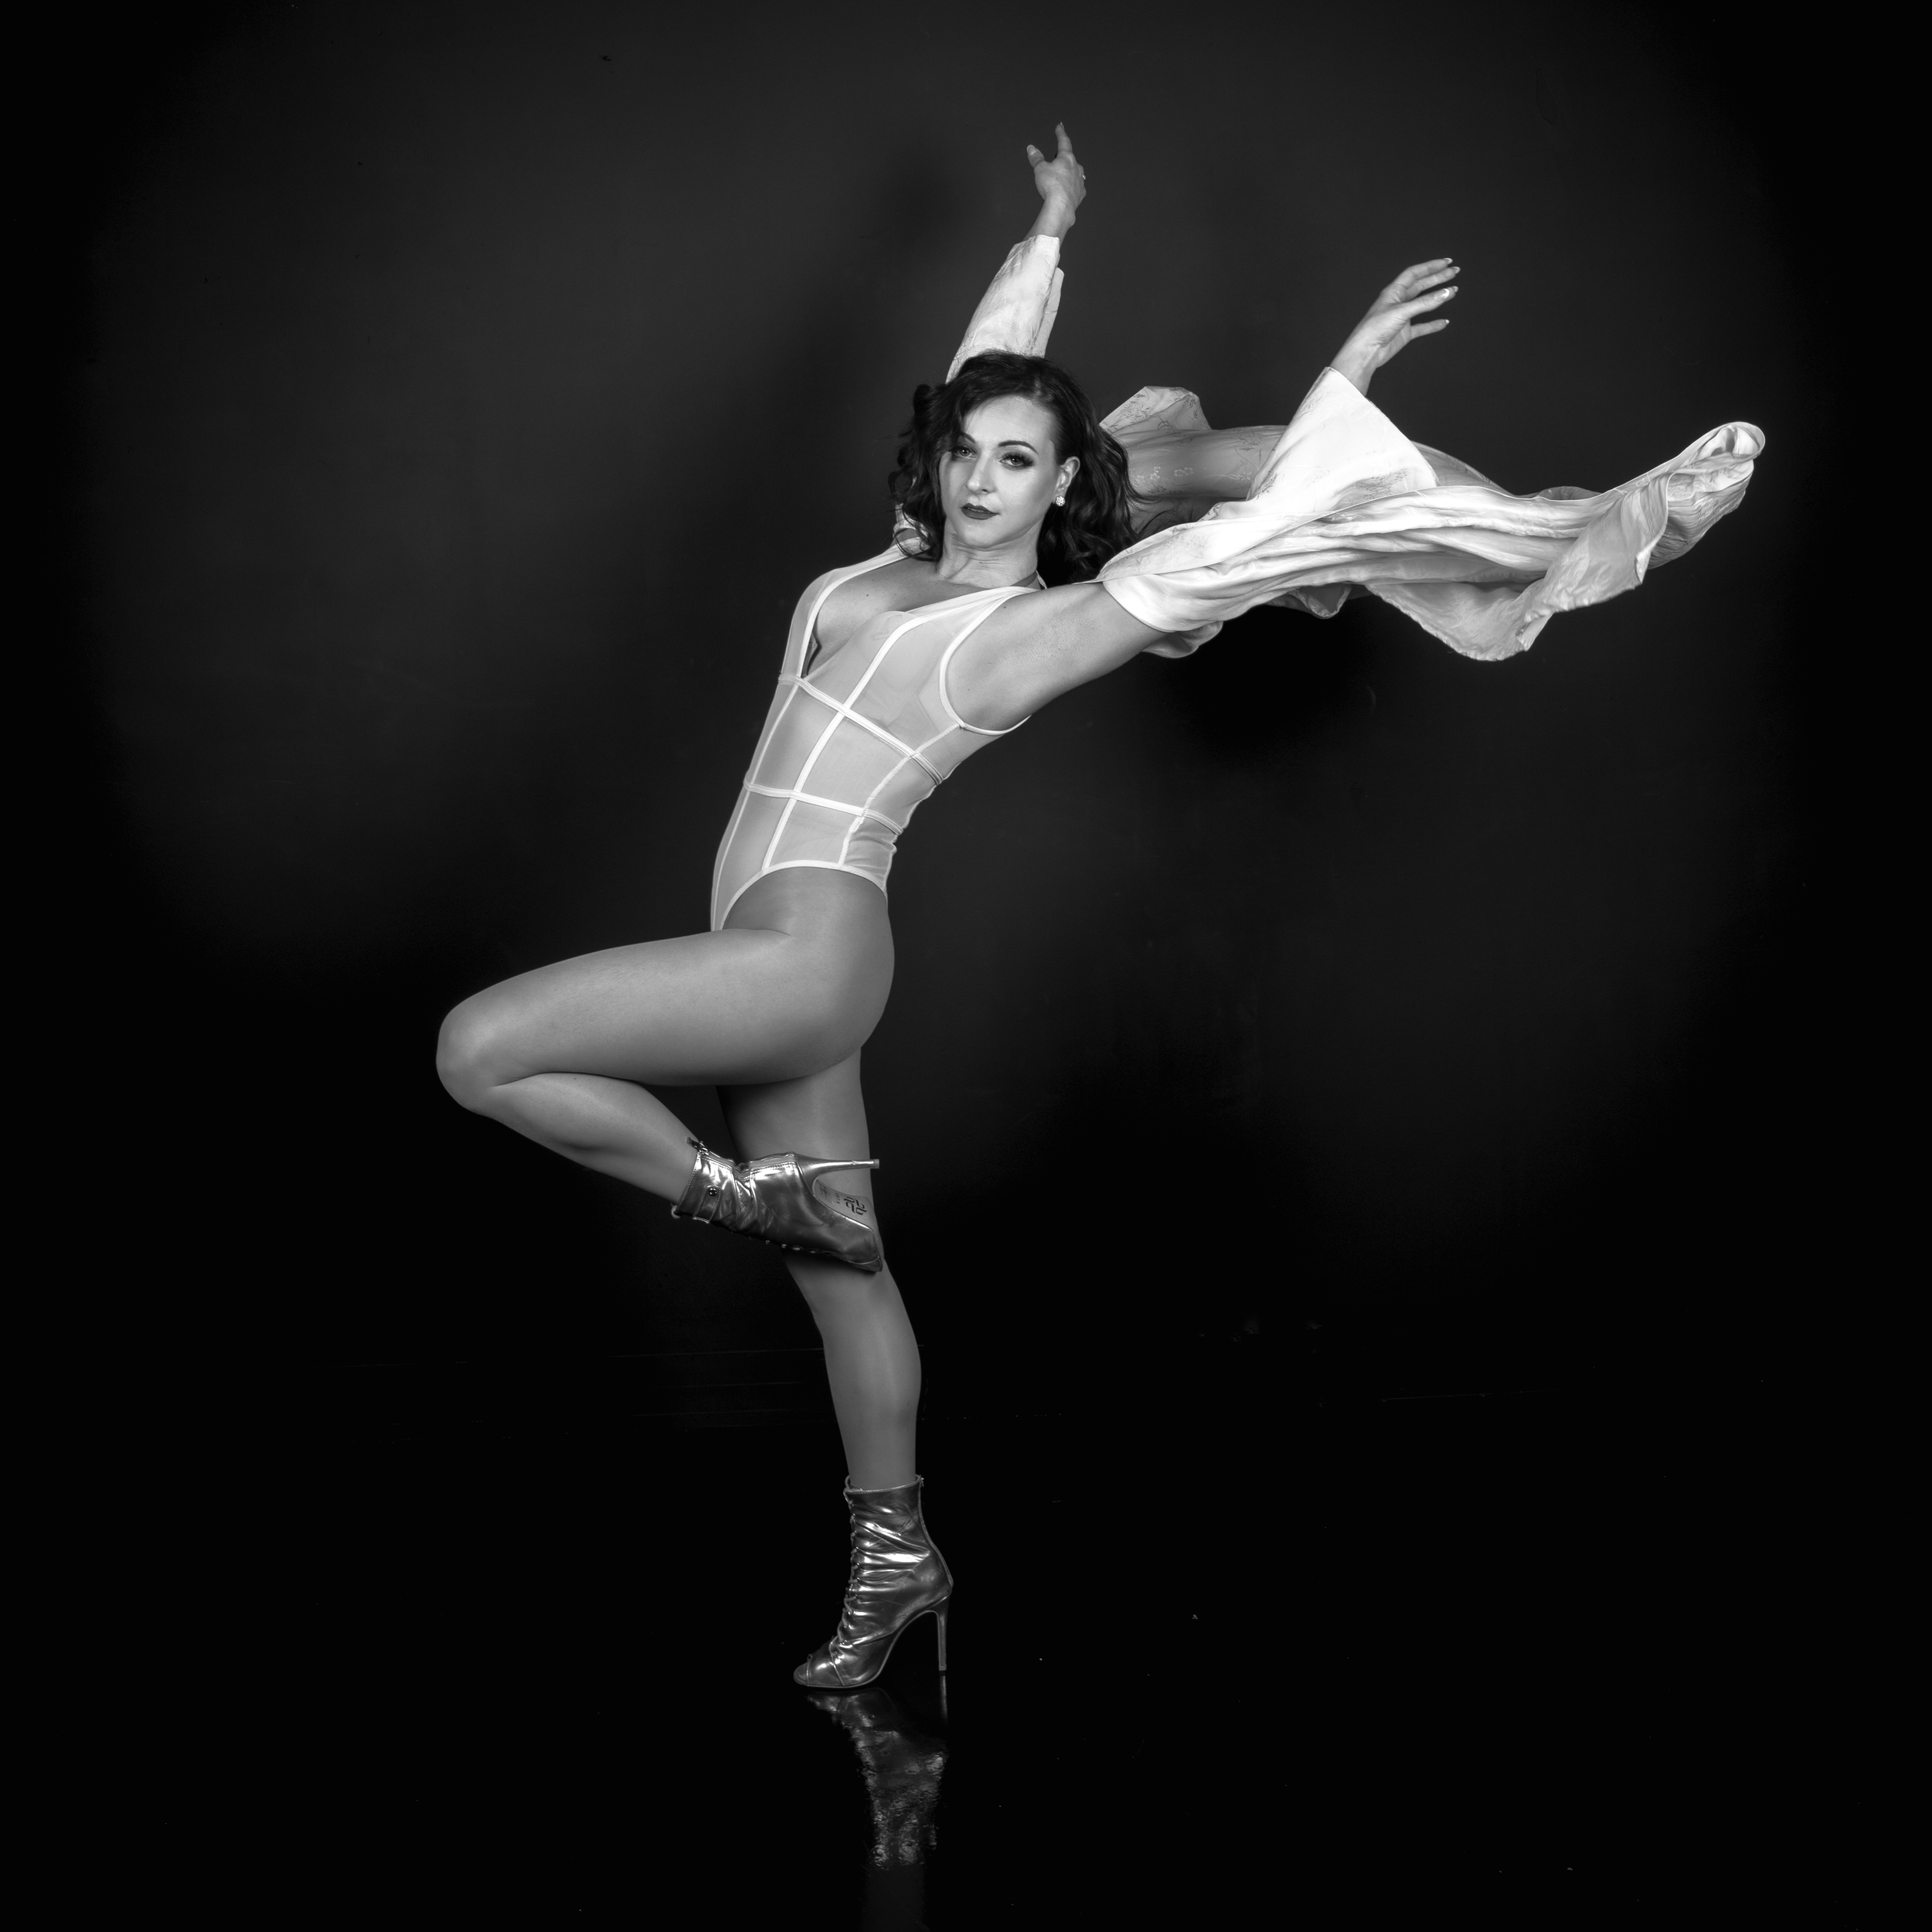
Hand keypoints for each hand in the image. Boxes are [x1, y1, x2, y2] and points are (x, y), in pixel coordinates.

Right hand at [1025, 123, 1085, 238]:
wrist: (1061, 206)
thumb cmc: (1051, 185)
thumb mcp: (1040, 169)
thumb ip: (1036, 158)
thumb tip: (1031, 148)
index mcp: (1067, 158)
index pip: (1064, 141)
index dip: (1060, 133)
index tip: (1060, 127)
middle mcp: (1076, 168)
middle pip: (1070, 159)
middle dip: (1063, 158)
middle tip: (1057, 159)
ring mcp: (1080, 181)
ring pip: (1075, 173)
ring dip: (1069, 173)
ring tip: (1061, 177)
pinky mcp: (1080, 194)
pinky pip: (1077, 187)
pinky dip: (1073, 187)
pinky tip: (1069, 190)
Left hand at [1329, 260, 1457, 395]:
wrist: (1366, 352)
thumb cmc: (1375, 328)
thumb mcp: (1402, 311)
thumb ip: (1425, 303)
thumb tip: (1446, 293)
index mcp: (1394, 292)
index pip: (1414, 273)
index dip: (1430, 266)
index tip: (1446, 263)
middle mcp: (1398, 302)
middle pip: (1421, 285)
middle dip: (1438, 278)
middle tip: (1454, 272)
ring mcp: (1402, 317)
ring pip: (1423, 304)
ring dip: (1438, 298)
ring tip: (1453, 291)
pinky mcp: (1404, 333)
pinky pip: (1422, 326)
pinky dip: (1433, 324)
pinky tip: (1444, 322)